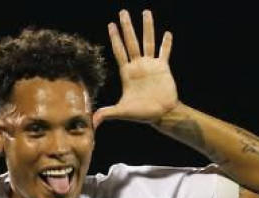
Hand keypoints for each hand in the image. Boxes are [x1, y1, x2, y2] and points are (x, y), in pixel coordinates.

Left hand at [93, 10, 177, 128]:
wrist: (161, 114)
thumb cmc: (142, 113)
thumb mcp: (122, 112)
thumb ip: (107, 114)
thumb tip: (91, 123)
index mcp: (127, 73)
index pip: (119, 51)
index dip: (115, 38)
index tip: (110, 25)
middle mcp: (138, 66)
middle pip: (131, 41)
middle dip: (127, 27)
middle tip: (122, 12)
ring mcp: (151, 65)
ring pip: (148, 42)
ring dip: (147, 27)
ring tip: (145, 12)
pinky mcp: (163, 68)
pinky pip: (164, 52)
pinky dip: (166, 43)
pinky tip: (167, 33)